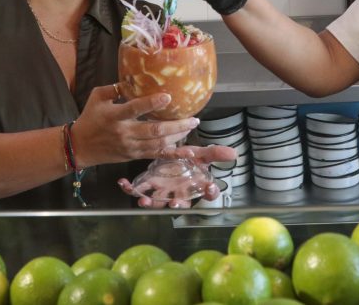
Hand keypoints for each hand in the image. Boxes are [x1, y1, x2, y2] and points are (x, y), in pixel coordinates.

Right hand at [70, 84, 198, 167]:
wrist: (80, 147)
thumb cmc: (90, 118)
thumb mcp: (97, 97)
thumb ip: (115, 88)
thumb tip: (134, 78)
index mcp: (114, 116)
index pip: (135, 109)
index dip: (152, 103)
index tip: (168, 96)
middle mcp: (124, 132)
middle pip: (154, 131)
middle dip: (176, 125)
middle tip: (193, 118)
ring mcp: (130, 147)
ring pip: (158, 144)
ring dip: (177, 137)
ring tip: (191, 127)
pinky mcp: (133, 156)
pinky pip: (155, 155)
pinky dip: (170, 152)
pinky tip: (184, 148)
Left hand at [117, 145, 237, 208]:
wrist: (171, 156)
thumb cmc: (187, 160)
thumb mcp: (201, 154)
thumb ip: (215, 154)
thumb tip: (234, 153)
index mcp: (195, 186)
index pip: (208, 193)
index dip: (211, 192)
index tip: (211, 187)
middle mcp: (180, 192)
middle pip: (181, 203)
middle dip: (177, 205)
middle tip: (175, 204)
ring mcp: (163, 191)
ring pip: (157, 201)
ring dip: (150, 202)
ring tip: (144, 201)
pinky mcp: (148, 185)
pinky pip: (138, 190)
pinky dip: (129, 188)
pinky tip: (124, 184)